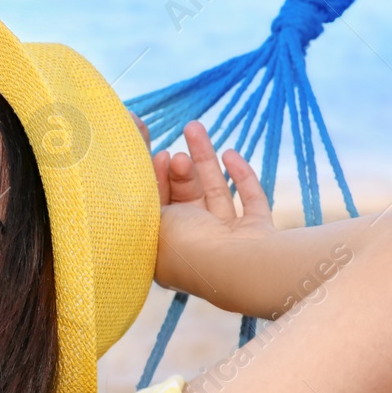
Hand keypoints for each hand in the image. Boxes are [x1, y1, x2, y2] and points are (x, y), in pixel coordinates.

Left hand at [151, 121, 275, 297]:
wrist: (232, 265)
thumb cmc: (183, 245)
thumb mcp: (146, 213)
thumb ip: (140, 186)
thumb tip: (132, 155)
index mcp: (167, 252)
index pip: (160, 209)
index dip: (157, 179)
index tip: (157, 154)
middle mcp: (198, 249)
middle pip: (187, 201)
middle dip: (180, 170)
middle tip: (174, 151)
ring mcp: (231, 242)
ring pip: (216, 195)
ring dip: (205, 161)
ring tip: (194, 127)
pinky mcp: (259, 232)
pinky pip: (250, 201)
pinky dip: (242, 177)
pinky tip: (230, 152)